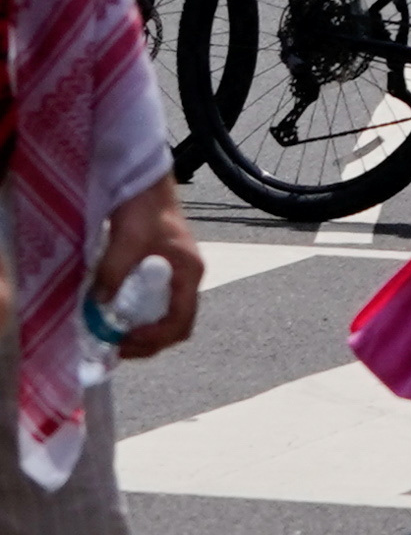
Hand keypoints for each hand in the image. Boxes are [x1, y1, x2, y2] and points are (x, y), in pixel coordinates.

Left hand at [88, 183, 197, 360]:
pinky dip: (136, 317)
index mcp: (188, 274)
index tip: (126, 339)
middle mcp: (186, 281)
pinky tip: (116, 314)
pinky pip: (154, 306)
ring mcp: (175, 278)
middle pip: (175, 326)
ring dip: (142, 331)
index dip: (155, 337)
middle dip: (147, 342)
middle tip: (117, 346)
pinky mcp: (161, 274)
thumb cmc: (145, 211)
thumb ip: (113, 272)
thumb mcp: (128, 241)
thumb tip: (98, 305)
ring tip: (114, 333)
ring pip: (165, 318)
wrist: (146, 187)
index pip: (181, 321)